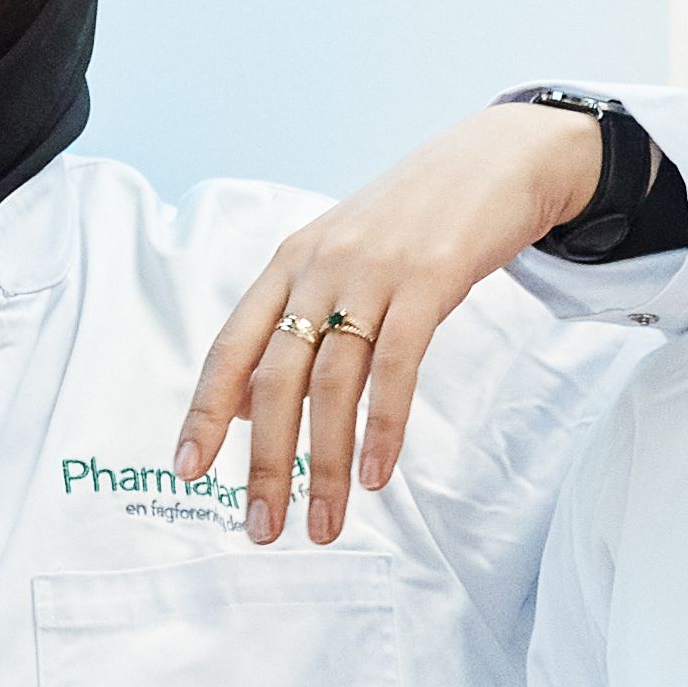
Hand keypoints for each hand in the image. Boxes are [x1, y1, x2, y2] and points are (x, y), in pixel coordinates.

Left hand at [174, 102, 613, 544]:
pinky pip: (395, 367)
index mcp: (290, 265)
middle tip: (263, 528)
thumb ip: (297, 324)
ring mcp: (374, 272)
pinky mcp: (430, 279)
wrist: (499, 158)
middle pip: (277, 378)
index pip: (232, 348)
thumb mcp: (343, 259)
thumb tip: (249, 409)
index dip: (206, 412)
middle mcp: (321, 268)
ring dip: (323, 463)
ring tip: (325, 521)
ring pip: (333, 384)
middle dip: (266, 462)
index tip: (188, 470)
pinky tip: (375, 475)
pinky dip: (383, 427)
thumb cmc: (419, 220)